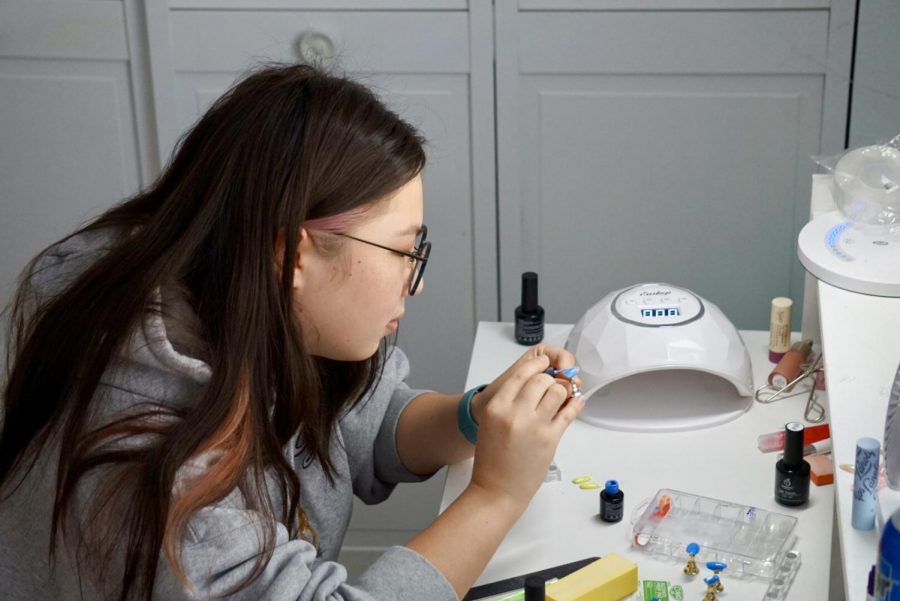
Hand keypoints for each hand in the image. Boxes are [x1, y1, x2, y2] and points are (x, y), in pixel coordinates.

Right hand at [468, 353, 584, 510]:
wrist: (496, 490)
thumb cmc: (492, 460)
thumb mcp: (491, 424)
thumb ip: (508, 404)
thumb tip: (533, 387)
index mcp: (497, 407)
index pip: (521, 374)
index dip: (536, 365)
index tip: (543, 364)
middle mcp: (515, 413)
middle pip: (541, 380)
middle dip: (550, 379)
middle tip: (553, 384)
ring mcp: (534, 425)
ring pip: (557, 392)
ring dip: (562, 392)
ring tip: (562, 397)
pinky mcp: (550, 438)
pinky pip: (569, 412)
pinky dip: (575, 404)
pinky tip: (577, 401)